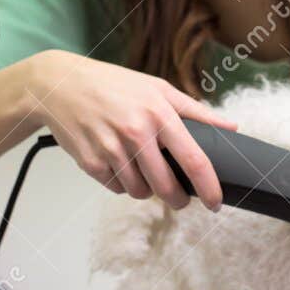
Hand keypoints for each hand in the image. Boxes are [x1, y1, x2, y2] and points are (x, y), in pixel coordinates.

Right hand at [27, 50, 237, 208]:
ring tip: (141, 169)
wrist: (59, 85)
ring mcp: (111, 149)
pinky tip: (117, 163)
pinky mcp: (90, 162)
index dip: (210, 188)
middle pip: (167, 187)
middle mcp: (136, 132)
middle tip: (179, 197)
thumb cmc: (113, 85)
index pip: (194, 160)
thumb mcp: (157, 88)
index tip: (216, 203)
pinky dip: (121, 183)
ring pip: (140, 192)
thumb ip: (196, 111)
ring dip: (146, 189)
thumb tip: (231, 128)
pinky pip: (116, 188)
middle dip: (177, 199)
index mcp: (159, 113)